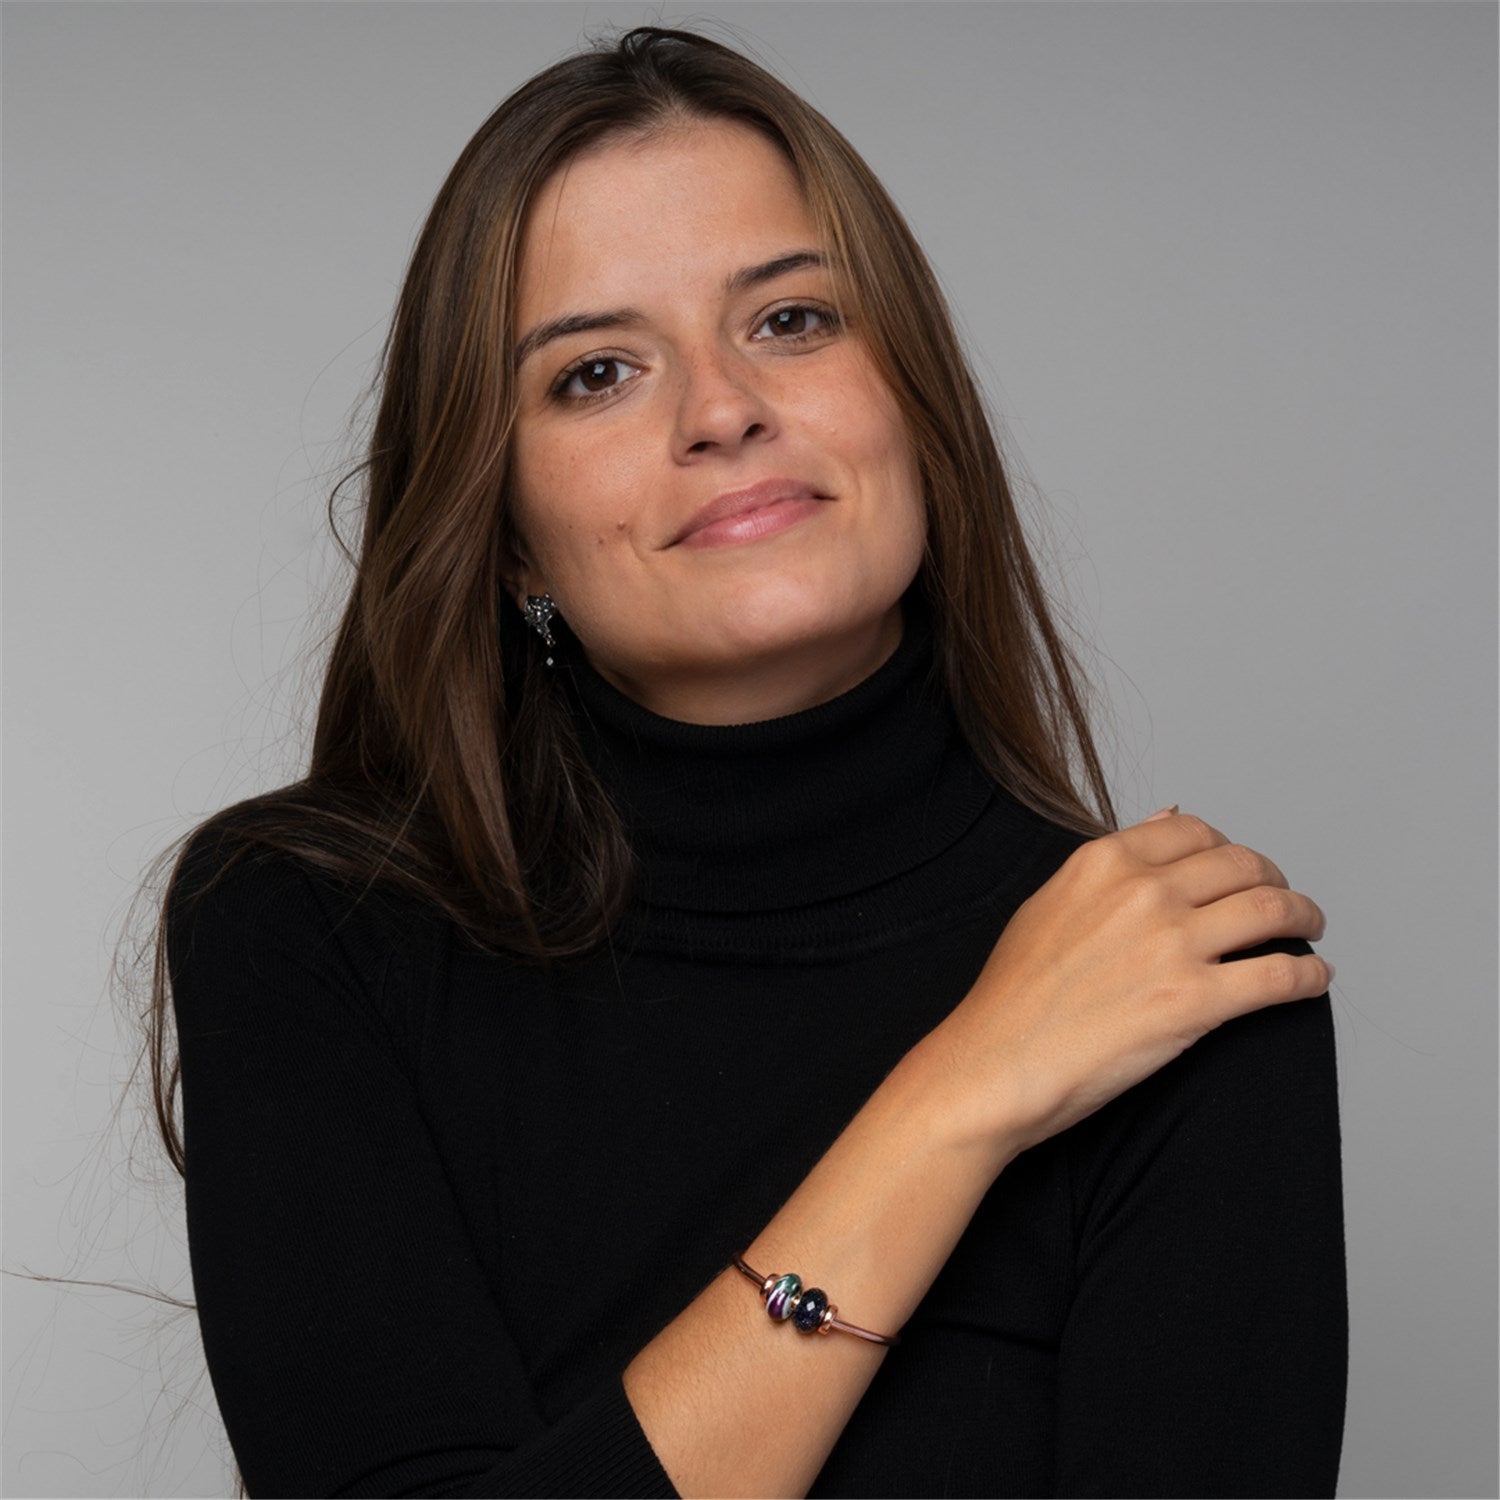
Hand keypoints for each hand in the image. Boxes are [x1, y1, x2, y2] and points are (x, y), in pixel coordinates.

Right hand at [920, 809, 1332, 1161]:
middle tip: (1284, 902)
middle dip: (1275, 882)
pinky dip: (1309, 976)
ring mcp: (1172, 945)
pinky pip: (1280, 977)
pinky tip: (1313, 979)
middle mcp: (1143, 893)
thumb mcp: (1049, 903)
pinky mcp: (1195, 1002)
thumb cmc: (1012, 997)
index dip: (1229, 849)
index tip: (1239, 870)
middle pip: (1243, 866)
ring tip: (1309, 932)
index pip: (1195, 832)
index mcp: (1104, 862)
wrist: (995, 1063)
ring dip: (1304, 919)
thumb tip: (1160, 824)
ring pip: (1273, 912)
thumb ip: (1107, 863)